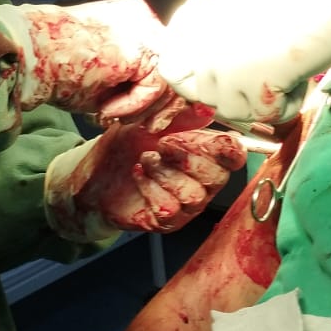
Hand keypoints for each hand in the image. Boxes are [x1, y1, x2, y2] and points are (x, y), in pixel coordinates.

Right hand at [0, 0, 168, 118]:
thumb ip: (131, 82)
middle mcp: (143, 19)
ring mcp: (144, 29)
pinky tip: (106, 107)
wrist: (32, 56)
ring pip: (168, 80)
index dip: (157, 95)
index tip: (146, 119)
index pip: (163, 58)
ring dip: (141, 108)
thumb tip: (157, 109)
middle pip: (174, 68)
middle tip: (144, 125)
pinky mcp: (142, 45)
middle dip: (159, 105)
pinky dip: (133, 105)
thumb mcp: (102, 75)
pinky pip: (155, 86)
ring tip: (110, 113)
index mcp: (131, 19)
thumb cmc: (56, 67)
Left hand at [44, 107, 246, 241]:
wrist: (97, 174)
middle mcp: (201, 184)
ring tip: (146, 159)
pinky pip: (169, 209)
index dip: (228, 149)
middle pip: (218, 178)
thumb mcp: (152, 122)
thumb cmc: (128, 147)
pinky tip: (138, 174)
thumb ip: (180, 116)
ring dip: (166, 173)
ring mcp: (185, 206)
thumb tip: (206, 108)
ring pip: (193, 196)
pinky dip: (151, 188)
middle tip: (164, 143)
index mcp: (205, 157)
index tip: (214, 138)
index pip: (234, 157)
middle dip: (190, 157)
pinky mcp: (165, 222)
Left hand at [158, 0, 330, 122]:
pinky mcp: (253, 83)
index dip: (199, 80)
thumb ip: (208, 35)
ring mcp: (223, 64)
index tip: (229, 76)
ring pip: (232, 112)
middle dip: (236, 94)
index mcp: (191, 17)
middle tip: (267, 73)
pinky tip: (300, 76)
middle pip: (204, 97)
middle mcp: (199, 41)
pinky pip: (265, 116)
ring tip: (286, 70)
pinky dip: (288, 104)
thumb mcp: (233, 2)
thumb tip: (191, 81)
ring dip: (262, 102)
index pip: (172, 70)